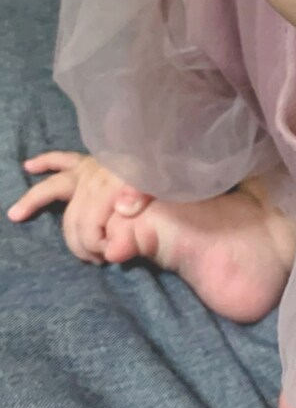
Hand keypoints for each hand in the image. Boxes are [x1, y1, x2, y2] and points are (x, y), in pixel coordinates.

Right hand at [6, 150, 150, 263]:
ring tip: (17, 213)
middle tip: (91, 258)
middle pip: (75, 212)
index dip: (95, 242)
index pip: (90, 221)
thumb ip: (141, 195)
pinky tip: (30, 167)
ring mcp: (91, 166)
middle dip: (79, 238)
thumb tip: (122, 210)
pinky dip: (47, 162)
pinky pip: (62, 160)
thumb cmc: (164, 172)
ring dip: (37, 200)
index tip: (108, 255)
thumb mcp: (159, 185)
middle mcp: (96, 173)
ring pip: (56, 185)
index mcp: (113, 182)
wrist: (166, 148)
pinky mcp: (91, 160)